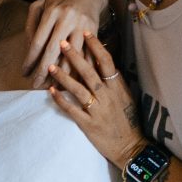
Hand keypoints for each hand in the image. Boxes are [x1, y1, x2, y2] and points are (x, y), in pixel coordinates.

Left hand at [24, 0, 111, 79]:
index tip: (24, 73)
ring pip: (71, 55)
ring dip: (62, 73)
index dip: (30, 60)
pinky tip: (71, 79)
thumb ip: (31, 26)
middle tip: (35, 85)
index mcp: (51, 12)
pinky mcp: (93, 32)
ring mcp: (82, 26)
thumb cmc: (59, 1)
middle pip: (53, 51)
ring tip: (52, 85)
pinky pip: (86, 54)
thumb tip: (29, 49)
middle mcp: (67, 19)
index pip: (38, 42)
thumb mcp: (40, 6)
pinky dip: (78, 69)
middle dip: (43, 71)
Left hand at [45, 32, 141, 164]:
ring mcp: (98, 110)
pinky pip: (72, 110)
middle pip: (89, 72)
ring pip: (79, 89)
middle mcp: (108, 96)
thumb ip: (113, 81)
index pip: (106, 62)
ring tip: (50, 66)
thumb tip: (101, 62)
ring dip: (63, 77)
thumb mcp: (126, 97)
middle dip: (75, 56)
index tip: (85, 33)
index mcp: (118, 87)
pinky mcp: (89, 125)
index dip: (95, 47)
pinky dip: (61, 100)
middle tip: (62, 43)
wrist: (130, 147)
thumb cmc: (128, 120)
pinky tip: (51, 91)